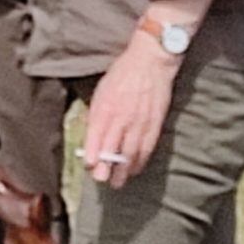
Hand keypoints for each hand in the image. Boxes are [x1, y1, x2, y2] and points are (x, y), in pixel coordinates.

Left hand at [80, 35, 181, 187]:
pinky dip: (140, 161)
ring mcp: (140, 122)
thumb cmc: (122, 74)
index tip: (89, 166)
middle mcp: (122, 117)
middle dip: (107, 168)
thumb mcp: (101, 91)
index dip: (92, 154)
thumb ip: (96, 114)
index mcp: (105, 107)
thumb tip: (90, 137)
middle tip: (103, 180)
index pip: (96, 136)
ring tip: (118, 182)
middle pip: (113, 149)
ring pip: (130, 153)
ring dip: (124, 170)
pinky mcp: (155, 124)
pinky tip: (135, 169)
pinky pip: (146, 148)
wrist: (151, 61)